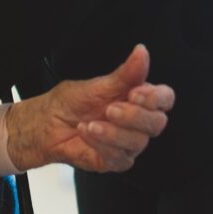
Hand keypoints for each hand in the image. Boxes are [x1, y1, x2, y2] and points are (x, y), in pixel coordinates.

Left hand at [8, 45, 173, 172]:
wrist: (47, 124)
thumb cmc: (71, 103)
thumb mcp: (98, 85)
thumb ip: (125, 74)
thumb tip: (142, 52)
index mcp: (139, 99)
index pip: (164, 99)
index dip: (155, 97)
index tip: (135, 92)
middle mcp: (138, 122)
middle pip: (157, 122)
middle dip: (134, 115)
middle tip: (110, 108)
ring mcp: (129, 143)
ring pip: (138, 142)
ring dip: (113, 132)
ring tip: (90, 123)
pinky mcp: (116, 161)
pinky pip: (120, 157)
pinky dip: (101, 144)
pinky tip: (86, 133)